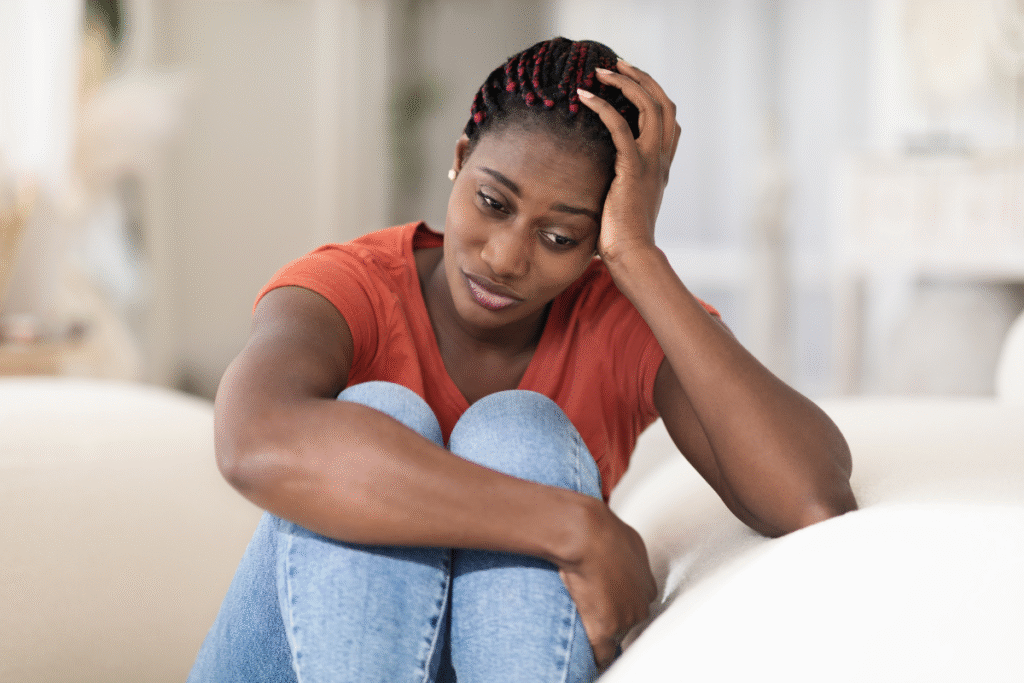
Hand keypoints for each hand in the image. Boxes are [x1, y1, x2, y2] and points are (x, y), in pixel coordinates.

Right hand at [557, 499, 657, 671]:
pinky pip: (603, 655)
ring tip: (591, 636)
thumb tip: (621, 555)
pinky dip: (596, 658)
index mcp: (646, 583)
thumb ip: (629, 555)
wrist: (585, 533)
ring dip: (604, 638)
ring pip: (617, 638)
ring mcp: (626, 619)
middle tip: (597, 618)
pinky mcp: (607, 630)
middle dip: (616, 622)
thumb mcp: (627, 538)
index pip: (636, 605)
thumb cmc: (600, 529)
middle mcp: (641, 603)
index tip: (609, 607)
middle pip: (630, 623)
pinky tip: (590, 662)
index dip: (620, 606)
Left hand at [578, 60, 680, 263]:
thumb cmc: (623, 240)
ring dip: (625, 83)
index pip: (669, 121)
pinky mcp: (632, 168)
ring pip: (649, 106)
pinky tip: (585, 97)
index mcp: (661, 167)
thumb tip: (595, 187)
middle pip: (664, 104)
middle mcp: (661, 160)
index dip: (654, 96)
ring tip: (601, 72)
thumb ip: (618, 188)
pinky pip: (620, 126)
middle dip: (641, 79)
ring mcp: (650, 162)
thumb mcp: (624, 205)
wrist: (632, 256)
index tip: (631, 82)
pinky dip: (603, 106)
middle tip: (617, 65)